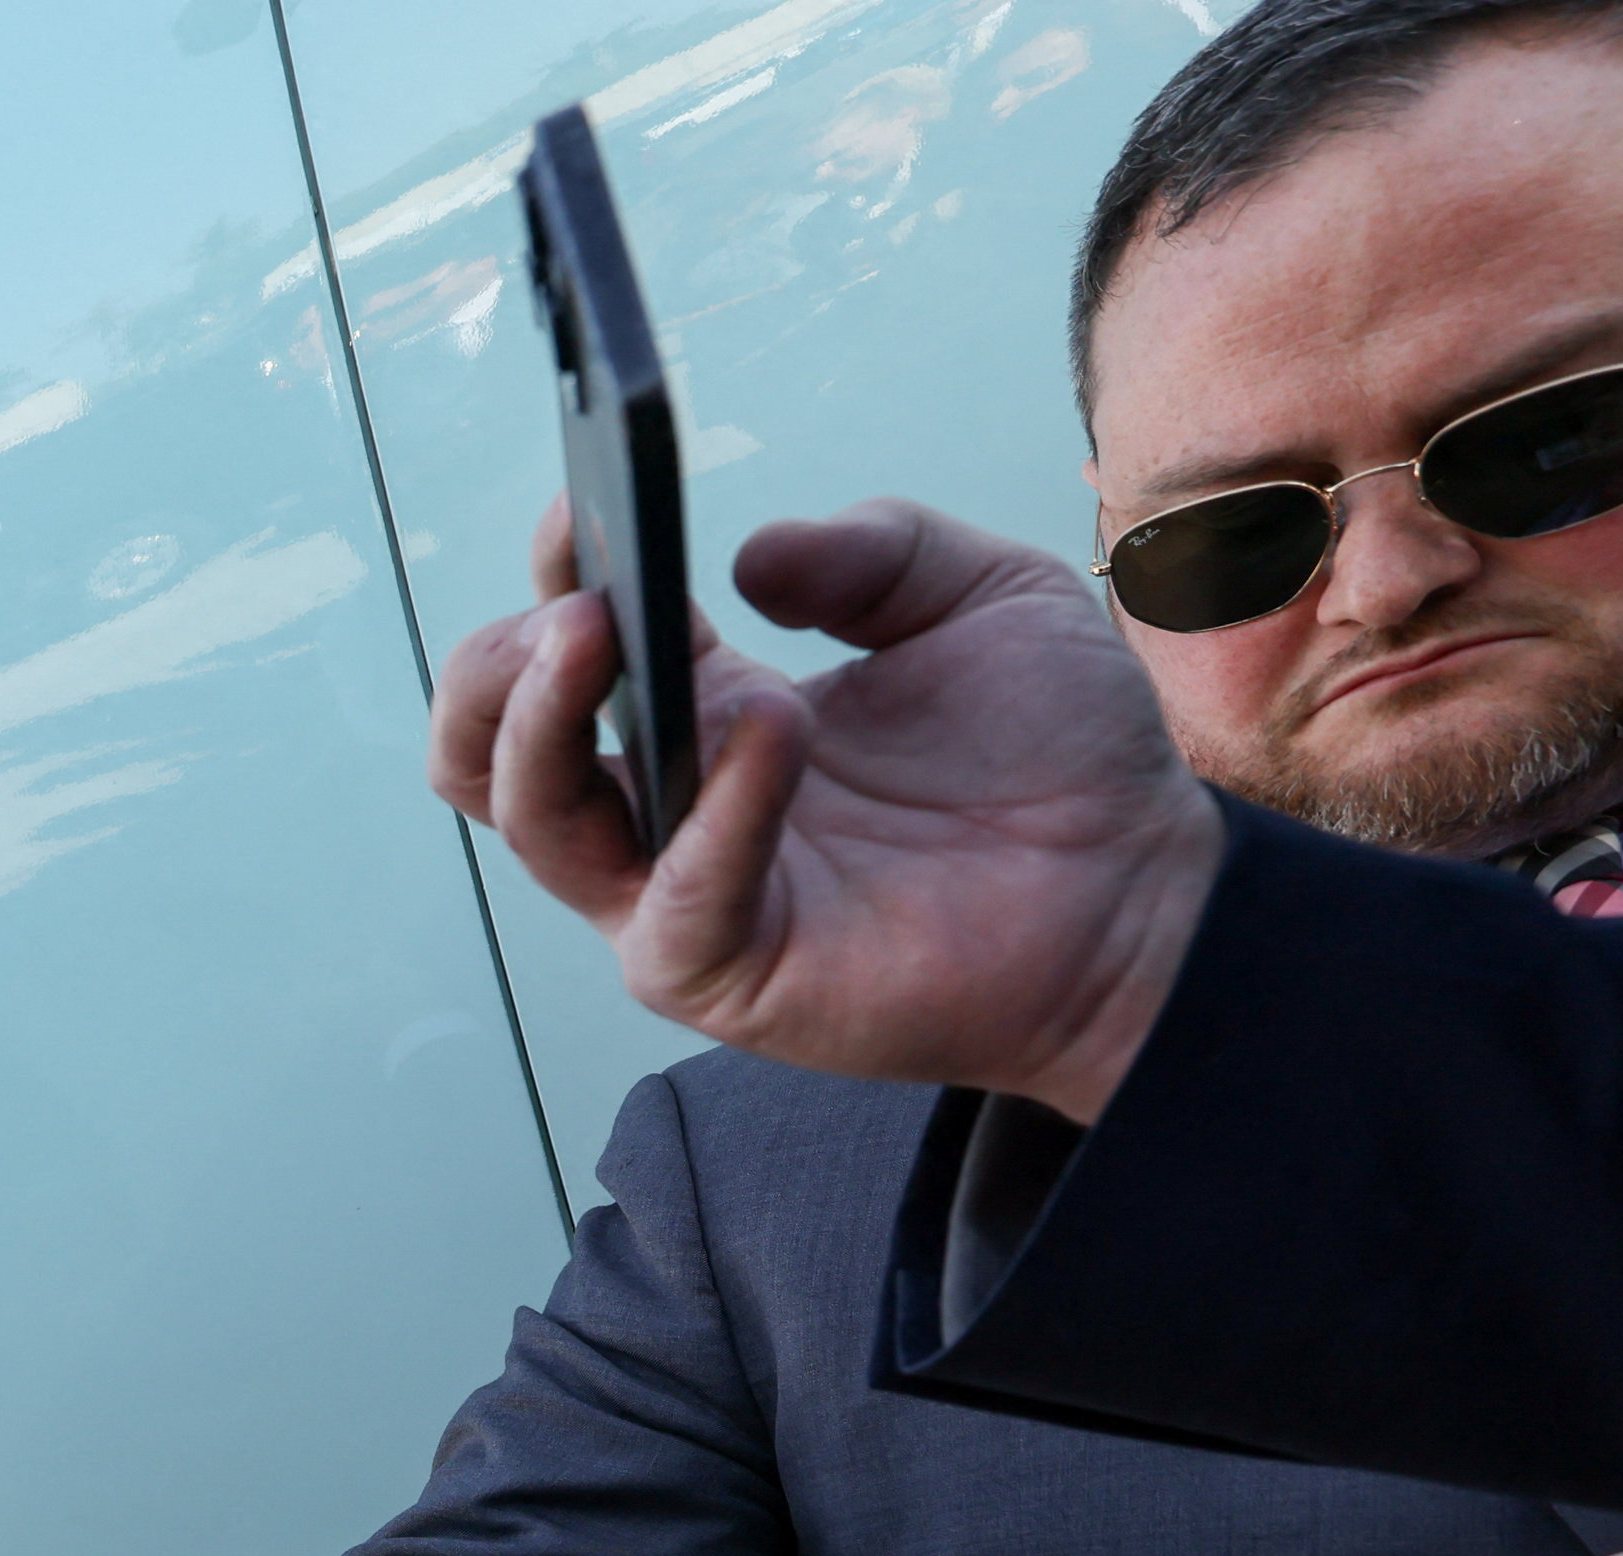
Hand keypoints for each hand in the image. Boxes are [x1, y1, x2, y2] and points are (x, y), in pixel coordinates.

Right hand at [432, 498, 1222, 1122]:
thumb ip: (873, 550)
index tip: (575, 515)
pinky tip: (773, 732)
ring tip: (611, 633)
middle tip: (572, 606)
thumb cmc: (1054, 758)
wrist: (1138, 891)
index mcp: (704, 710)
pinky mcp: (726, 972)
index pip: (560, 653)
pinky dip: (709, 811)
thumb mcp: (978, 593)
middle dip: (499, 664)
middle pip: (485, 749)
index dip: (549, 580)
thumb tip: (748, 558)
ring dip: (547, 720)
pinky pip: (672, 900)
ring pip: (533, 819)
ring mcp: (680, 894)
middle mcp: (667, 805)